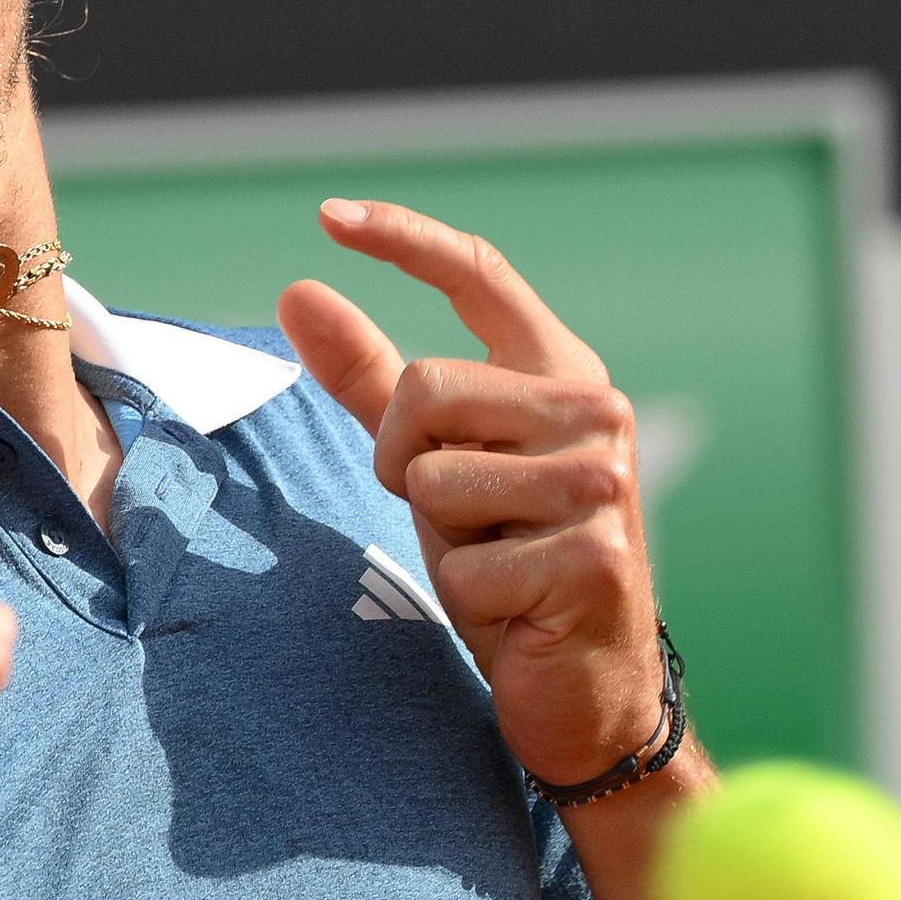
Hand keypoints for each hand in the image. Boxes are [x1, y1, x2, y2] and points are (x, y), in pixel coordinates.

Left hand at [277, 199, 667, 786]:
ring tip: (499, 563)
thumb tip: (296, 290)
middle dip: (405, 463)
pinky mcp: (593, 558)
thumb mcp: (432, 459)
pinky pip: (463, 564)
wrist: (586, 685)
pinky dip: (469, 598)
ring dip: (442, 539)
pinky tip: (517, 611)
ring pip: (434, 479)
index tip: (328, 214)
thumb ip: (369, 379)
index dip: (404, 238)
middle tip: (459, 518)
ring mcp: (603, 482)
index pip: (481, 277)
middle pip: (425, 389)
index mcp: (561, 372)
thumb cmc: (509, 559)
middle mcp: (596, 410)